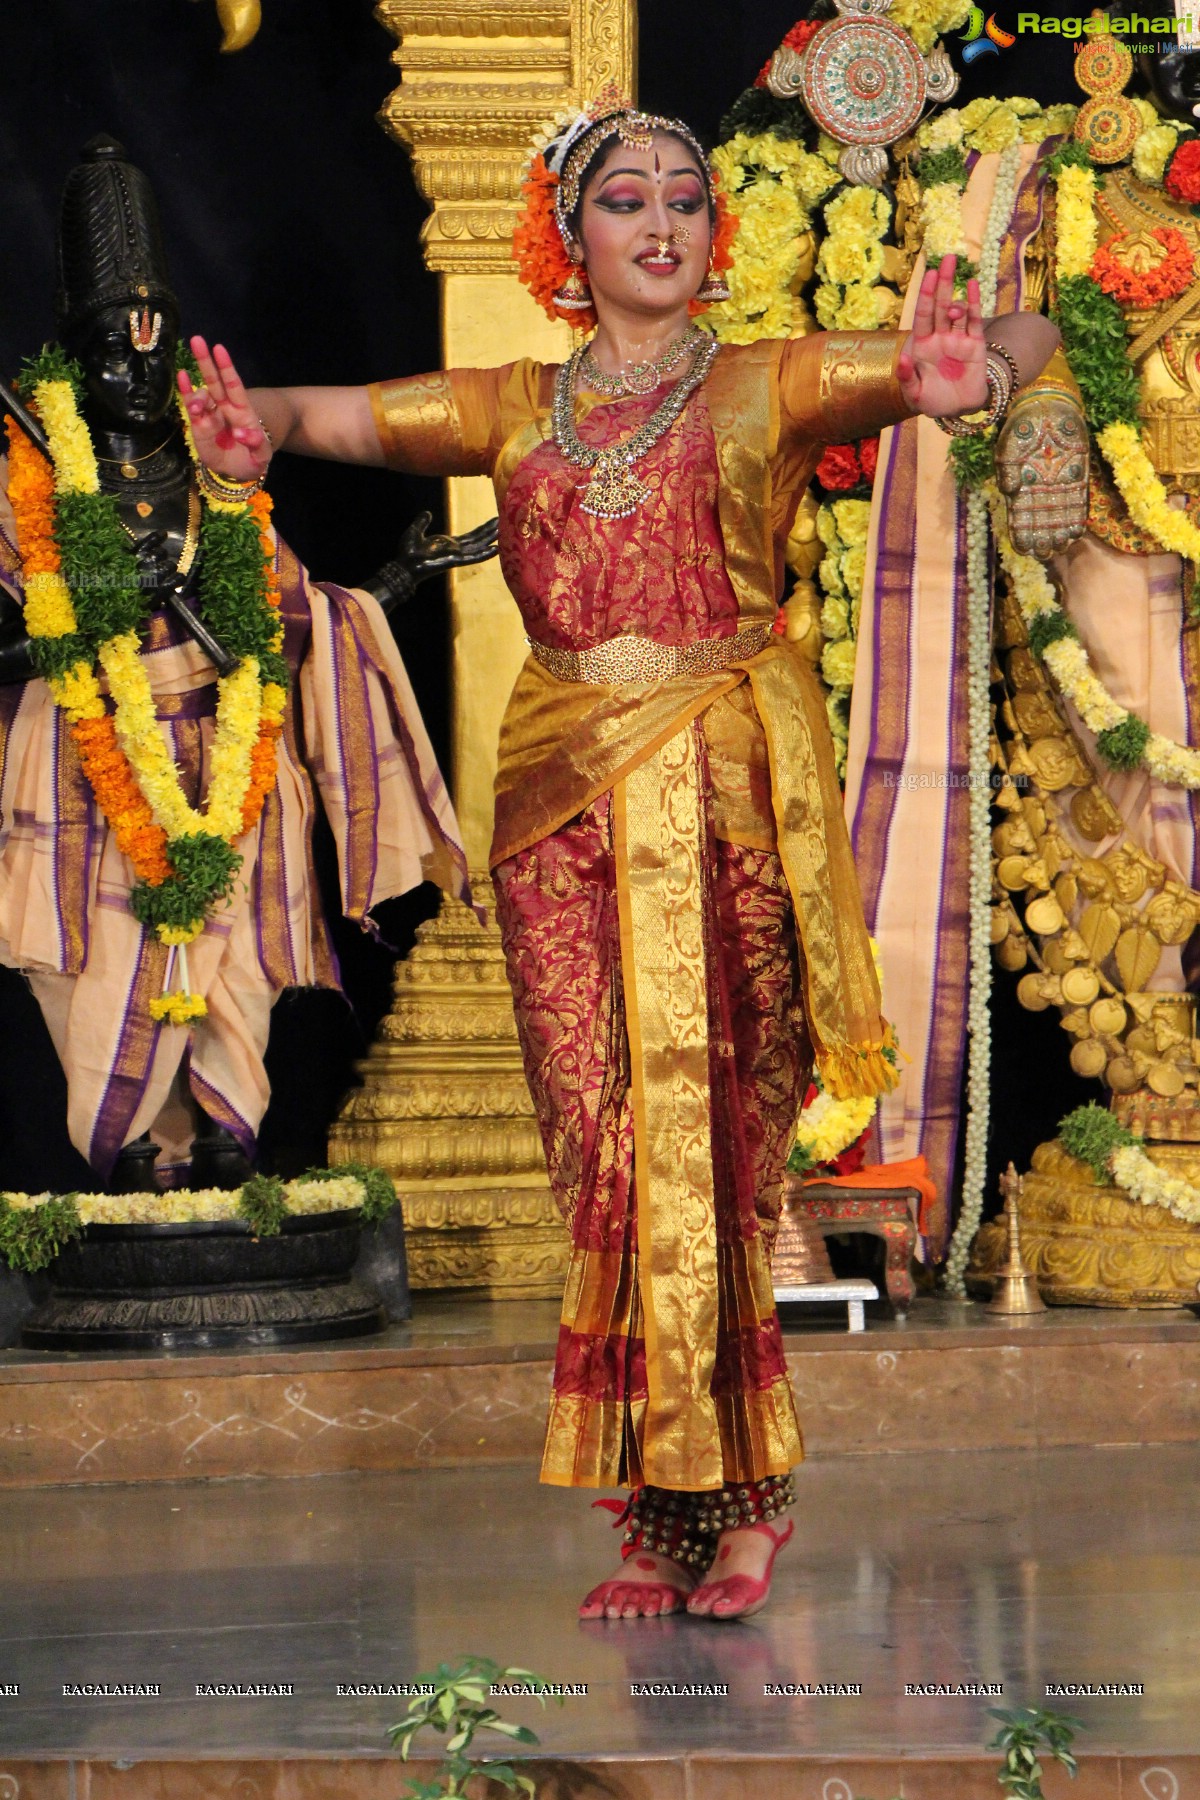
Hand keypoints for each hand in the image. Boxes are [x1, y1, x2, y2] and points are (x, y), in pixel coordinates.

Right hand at [177, 336, 270, 480]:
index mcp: (243, 412)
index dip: (227, 367)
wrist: (238, 471)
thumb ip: (256, 444)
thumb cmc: (252, 459)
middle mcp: (225, 408)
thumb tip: (242, 433)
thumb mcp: (261, 456)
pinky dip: (186, 393)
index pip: (234, 385)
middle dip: (206, 361)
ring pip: (202, 396)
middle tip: (197, 340)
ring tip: (195, 408)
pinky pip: (191, 407)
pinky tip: (181, 378)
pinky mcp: (199, 426)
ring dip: (196, 395)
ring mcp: (211, 415)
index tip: (219, 349)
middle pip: (215, 381)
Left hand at [365, 513, 499, 614]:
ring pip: (478, 547)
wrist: (404, 566)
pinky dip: (484, 554)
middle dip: (491, 531)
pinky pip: (472, 557)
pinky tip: (496, 549)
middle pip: (478, 540)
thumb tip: (427, 513)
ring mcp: (456, 556)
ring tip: (504, 532)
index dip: (483, 529)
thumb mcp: (415, 531)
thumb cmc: (409, 552)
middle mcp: (456, 550)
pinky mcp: (454, 561)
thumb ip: (422, 522)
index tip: (495, 521)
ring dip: (491, 540)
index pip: (471, 536)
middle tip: (505, 522)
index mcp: (449, 544)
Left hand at [897, 254, 988, 421]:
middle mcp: (940, 337)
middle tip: (947, 258)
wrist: (958, 411)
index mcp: (922, 345)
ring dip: (956, 293)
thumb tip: (903, 357)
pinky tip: (973, 286)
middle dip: (942, 282)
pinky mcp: (975, 345)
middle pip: (940, 305)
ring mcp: (958, 339)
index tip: (928, 274)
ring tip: (953, 278)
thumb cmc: (933, 401)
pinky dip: (974, 304)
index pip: (923, 315)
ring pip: (957, 310)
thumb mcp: (914, 393)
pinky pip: (975, 321)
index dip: (926, 295)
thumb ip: (907, 376)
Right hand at [997, 393, 1089, 557]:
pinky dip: (1076, 516)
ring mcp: (1059, 483)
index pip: (1020, 516)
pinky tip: (1076, 532)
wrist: (1046, 405)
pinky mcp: (1078, 474)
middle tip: (1046, 554)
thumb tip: (1009, 492)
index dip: (1022, 534)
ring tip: (1061, 548)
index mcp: (1021, 485)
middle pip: (1041, 520)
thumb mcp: (1008, 449)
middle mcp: (1040, 488)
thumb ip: (1007, 472)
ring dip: (1060, 532)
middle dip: (1043, 538)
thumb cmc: (1022, 426)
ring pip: (1059, 514)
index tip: (1025, 550)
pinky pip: (1077, 500)